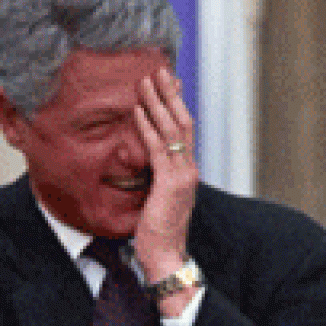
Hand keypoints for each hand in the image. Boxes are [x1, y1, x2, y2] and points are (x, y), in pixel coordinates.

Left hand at [130, 69, 199, 292]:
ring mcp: (182, 175)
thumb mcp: (157, 198)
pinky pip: (157, 150)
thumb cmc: (158, 231)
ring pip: (172, 130)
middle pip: (182, 121)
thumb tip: (144, 164)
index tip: (168, 83)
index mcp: (186, 170)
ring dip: (157, 103)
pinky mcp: (170, 184)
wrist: (167, 256)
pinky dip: (147, 128)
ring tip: (146, 81)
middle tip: (158, 69)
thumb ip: (155, 178)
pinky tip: (136, 112)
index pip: (183, 129)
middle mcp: (188, 168)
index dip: (176, 104)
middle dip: (169, 94)